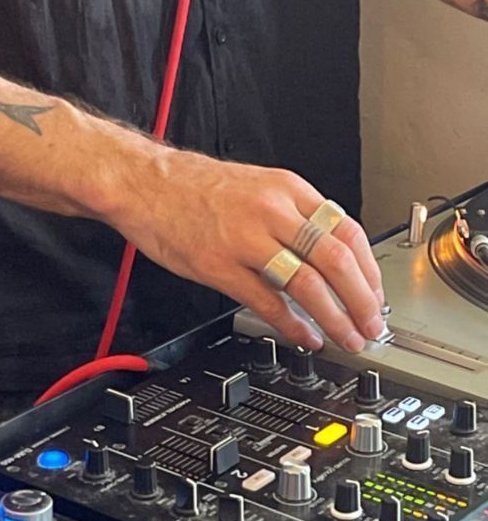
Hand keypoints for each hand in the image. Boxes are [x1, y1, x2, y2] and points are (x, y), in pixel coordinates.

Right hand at [114, 150, 383, 352]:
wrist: (144, 181)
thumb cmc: (194, 188)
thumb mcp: (258, 187)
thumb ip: (293, 218)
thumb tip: (326, 256)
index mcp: (289, 189)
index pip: (348, 231)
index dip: (369, 270)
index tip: (376, 296)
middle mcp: (274, 211)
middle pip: (337, 260)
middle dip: (362, 300)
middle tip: (371, 326)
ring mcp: (247, 239)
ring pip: (308, 283)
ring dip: (335, 318)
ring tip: (347, 338)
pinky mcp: (220, 265)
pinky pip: (267, 301)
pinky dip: (292, 325)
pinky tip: (304, 337)